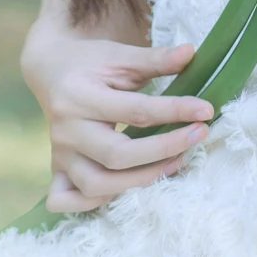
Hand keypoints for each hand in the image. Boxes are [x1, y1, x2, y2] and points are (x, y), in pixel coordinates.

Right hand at [20, 22, 213, 213]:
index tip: (206, 110)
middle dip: (163, 150)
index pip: (135, 111)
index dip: (175, 111)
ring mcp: (59, 153)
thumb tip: (190, 52)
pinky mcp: (56, 168)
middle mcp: (65, 129)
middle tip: (199, 135)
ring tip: (175, 162)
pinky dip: (93, 204)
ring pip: (96, 185)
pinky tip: (126, 189)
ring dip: (140, 180)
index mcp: (79, 96)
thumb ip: (154, 58)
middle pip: (117, 155)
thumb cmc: (91, 63)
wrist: (51, 70)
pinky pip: (67, 200)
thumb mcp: (120, 55)